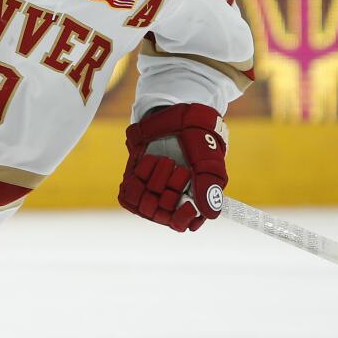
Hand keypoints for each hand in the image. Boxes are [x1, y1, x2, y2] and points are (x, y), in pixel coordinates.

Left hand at [118, 103, 227, 231]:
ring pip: (145, 205)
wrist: (176, 113)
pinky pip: (128, 193)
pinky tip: (149, 160)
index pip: (182, 224)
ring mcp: (151, 190)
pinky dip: (137, 178)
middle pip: (162, 214)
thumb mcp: (208, 161)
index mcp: (192, 200)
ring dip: (155, 182)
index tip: (187, 204)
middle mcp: (170, 199)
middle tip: (180, 169)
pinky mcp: (135, 179)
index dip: (182, 218)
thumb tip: (209, 215)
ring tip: (165, 161)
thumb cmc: (199, 139)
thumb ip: (209, 187)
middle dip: (171, 190)